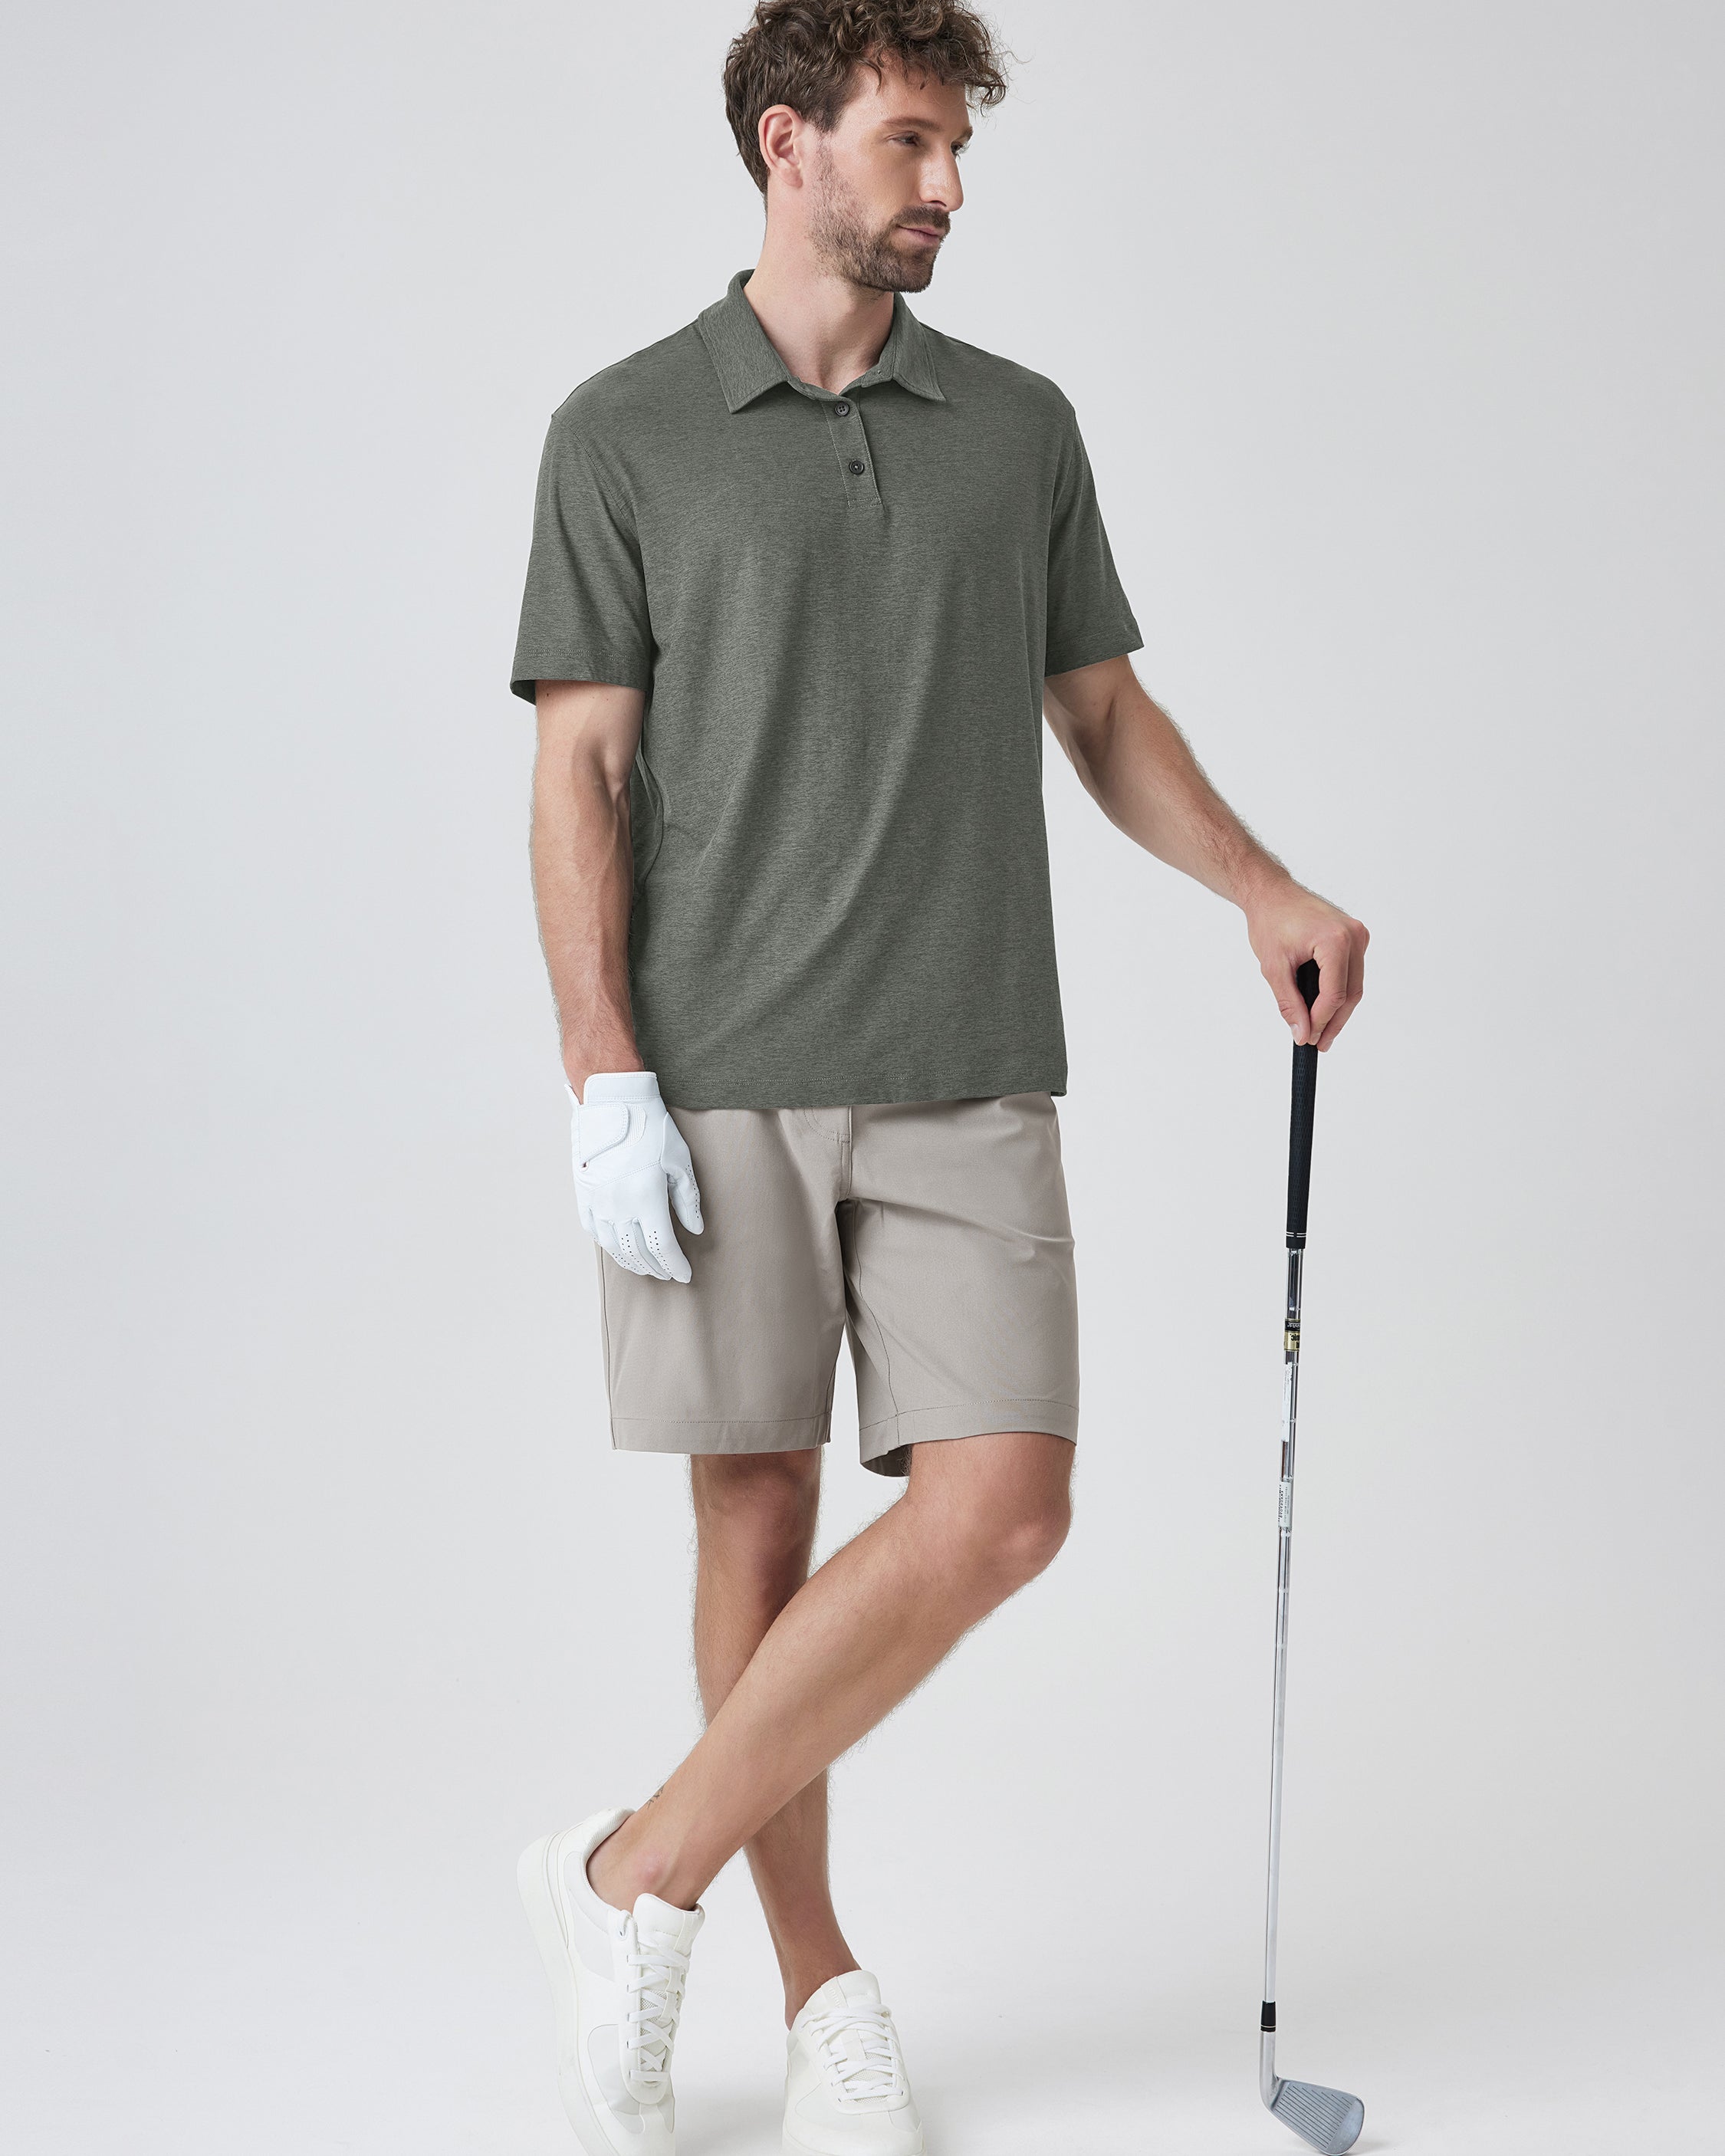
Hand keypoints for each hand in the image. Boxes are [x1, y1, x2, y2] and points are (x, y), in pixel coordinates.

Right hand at [569, 1071, 703, 1281]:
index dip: (675, 1265)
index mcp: (646, 1198)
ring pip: (614, 1247)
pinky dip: (608, 1245)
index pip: (662, 1246)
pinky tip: (618, 1248)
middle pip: (638, 1252)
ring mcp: (597, 1202)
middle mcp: (619, 1206)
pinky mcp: (583, 1195)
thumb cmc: (651, 1128)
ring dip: (632, 1262)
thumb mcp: (679, 1161)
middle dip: (656, 1267)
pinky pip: (593, 1231)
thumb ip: (687, 1199)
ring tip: (645, 1267)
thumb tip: (695, 1229)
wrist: (612, 1104)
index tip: (685, 1274)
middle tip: (668, 1273)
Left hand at [1245, 877, 1368, 1048]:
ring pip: (1354, 986)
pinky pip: (1351, 973)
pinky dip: (1339, 992)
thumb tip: (1302, 1034)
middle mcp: (1354, 936)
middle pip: (1351, 993)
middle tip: (1319, 1044)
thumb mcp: (1274, 968)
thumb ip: (1289, 1004)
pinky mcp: (1355, 938)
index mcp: (1336, 940)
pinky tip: (1324, 1009)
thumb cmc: (1270, 922)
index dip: (1322, 1021)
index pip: (1335, 994)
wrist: (1271, 894)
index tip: (1309, 1040)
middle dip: (1334, 1022)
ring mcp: (1358, 935)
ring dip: (1338, 1010)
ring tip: (1321, 1033)